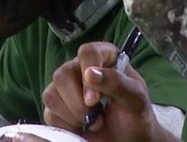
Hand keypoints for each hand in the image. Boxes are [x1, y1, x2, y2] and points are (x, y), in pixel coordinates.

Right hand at [41, 42, 161, 141]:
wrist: (129, 139)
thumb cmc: (135, 115)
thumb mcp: (137, 99)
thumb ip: (118, 83)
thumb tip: (90, 73)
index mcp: (103, 58)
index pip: (88, 52)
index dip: (88, 71)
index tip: (95, 97)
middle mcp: (81, 69)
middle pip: (63, 74)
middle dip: (78, 101)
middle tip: (97, 116)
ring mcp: (66, 88)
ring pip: (51, 94)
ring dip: (73, 114)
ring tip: (94, 123)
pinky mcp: (57, 108)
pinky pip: (49, 113)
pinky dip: (67, 125)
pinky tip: (83, 127)